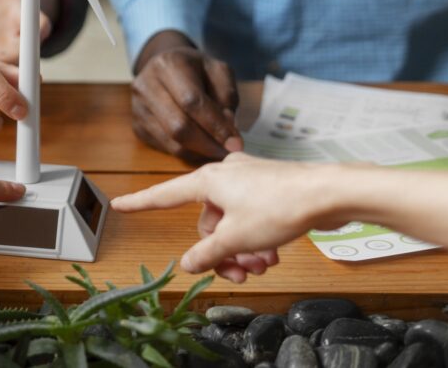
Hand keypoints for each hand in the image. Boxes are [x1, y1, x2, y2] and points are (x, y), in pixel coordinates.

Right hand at [112, 154, 346, 282]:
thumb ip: (208, 253)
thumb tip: (188, 263)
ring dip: (242, 249)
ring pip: (230, 222)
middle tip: (238, 273)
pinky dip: (256, 238)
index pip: (164, 195)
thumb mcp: (237, 238)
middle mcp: (224, 175)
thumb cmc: (280, 207)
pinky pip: (249, 217)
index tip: (119, 204)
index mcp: (208, 181)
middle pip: (206, 222)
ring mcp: (247, 180)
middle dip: (221, 251)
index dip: (141, 202)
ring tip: (261, 266)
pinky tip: (272, 255)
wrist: (328, 193)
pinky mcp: (267, 187)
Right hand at [132, 31, 240, 160]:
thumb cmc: (196, 69)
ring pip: (171, 141)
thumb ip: (227, 96)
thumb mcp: (218, 71)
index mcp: (168, 65)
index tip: (236, 143)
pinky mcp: (137, 126)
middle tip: (228, 152)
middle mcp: (146, 85)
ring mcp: (138, 108)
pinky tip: (201, 148)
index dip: (215, 125)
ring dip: (199, 152)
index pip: (191, 101)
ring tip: (218, 151)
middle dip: (207, 144)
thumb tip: (227, 130)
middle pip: (178, 126)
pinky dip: (187, 152)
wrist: (164, 66)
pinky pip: (165, 147)